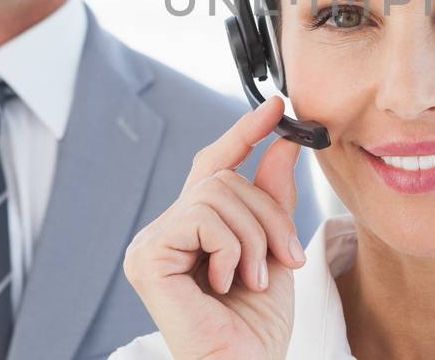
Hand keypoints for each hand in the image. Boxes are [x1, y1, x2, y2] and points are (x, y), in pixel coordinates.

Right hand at [123, 98, 306, 359]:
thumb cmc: (256, 327)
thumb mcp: (275, 251)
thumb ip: (272, 200)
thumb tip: (283, 146)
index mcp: (193, 230)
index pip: (215, 165)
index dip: (244, 132)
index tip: (278, 107)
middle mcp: (165, 232)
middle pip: (223, 178)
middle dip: (268, 215)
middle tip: (287, 259)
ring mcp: (151, 244)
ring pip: (216, 194)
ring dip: (254, 237)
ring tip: (255, 278)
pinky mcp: (147, 258)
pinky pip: (201, 218)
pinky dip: (230, 248)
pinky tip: (227, 283)